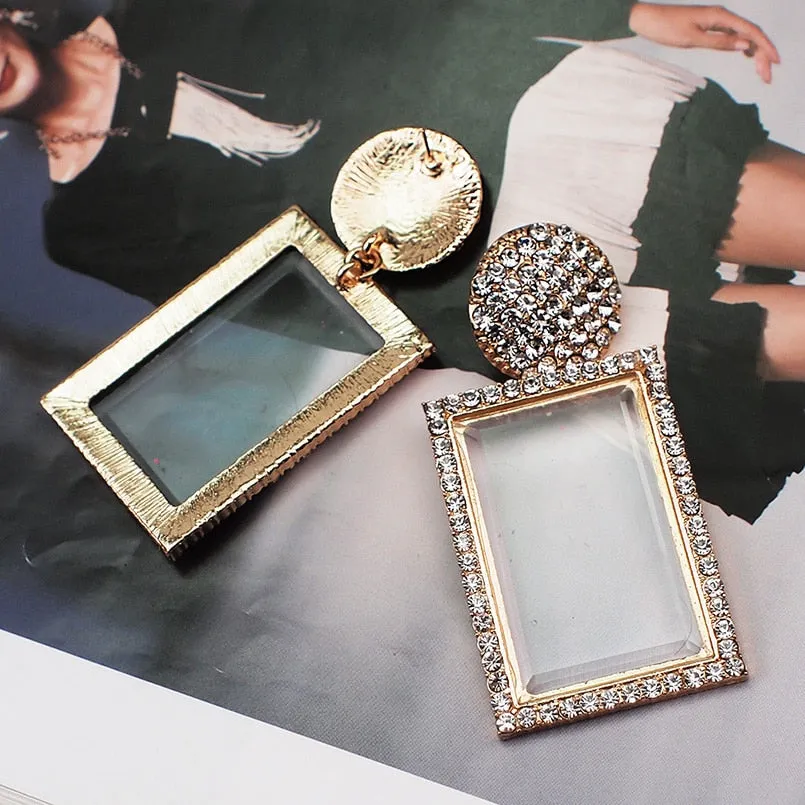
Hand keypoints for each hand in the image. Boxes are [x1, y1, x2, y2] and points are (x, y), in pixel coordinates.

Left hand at [629, 3, 779, 82]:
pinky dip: (742, 48)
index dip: (766, 47)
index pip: (751, 32)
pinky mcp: (708, 27)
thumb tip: (745, 46)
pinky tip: (747, 57)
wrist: (648, 19)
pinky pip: (732, 36)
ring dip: (754, 53)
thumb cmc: (666, 28)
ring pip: (743, 36)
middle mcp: (722, 16)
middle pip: (750, 35)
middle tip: (767, 77)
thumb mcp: (692, 38)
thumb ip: (719, 43)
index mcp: (720, 16)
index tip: (775, 63)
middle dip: (762, 55)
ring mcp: (716, 21)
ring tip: (761, 72)